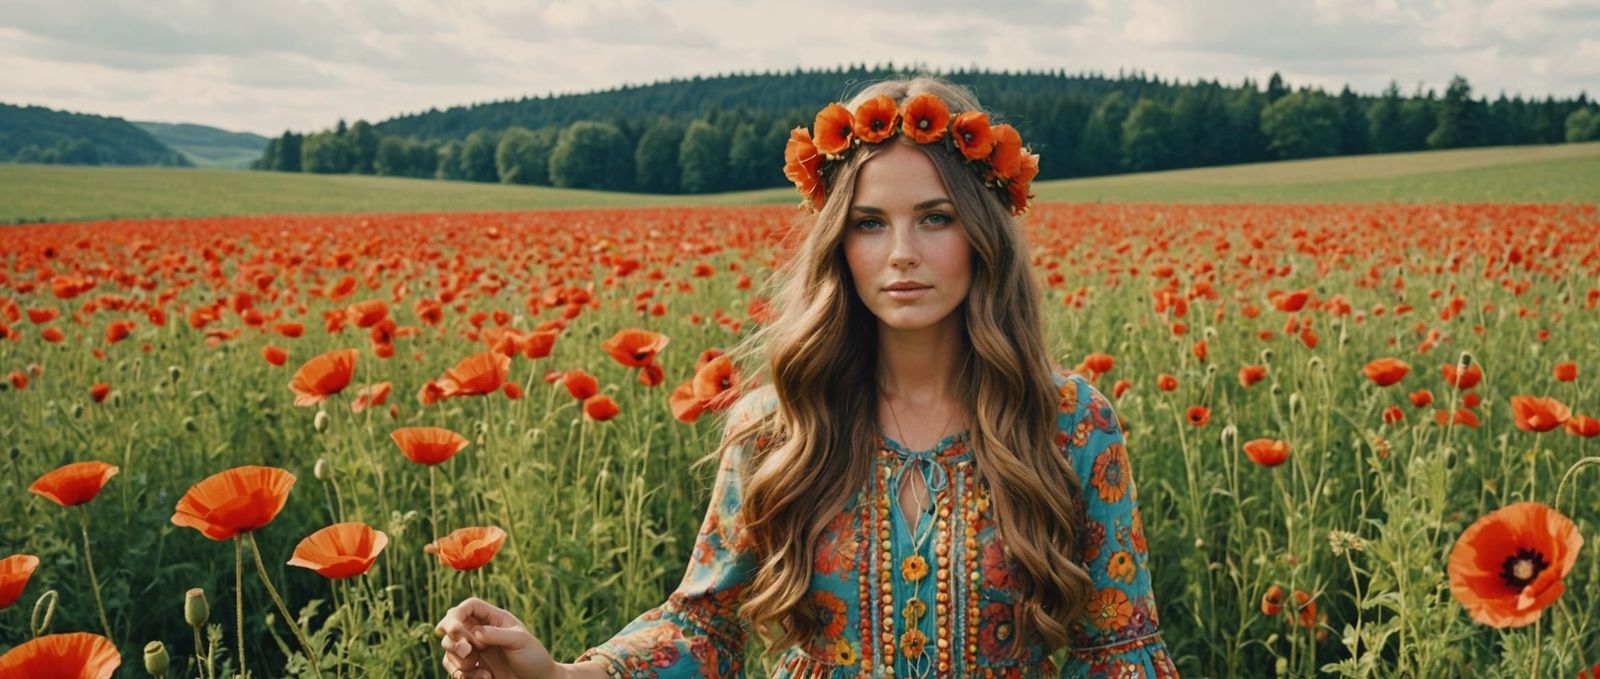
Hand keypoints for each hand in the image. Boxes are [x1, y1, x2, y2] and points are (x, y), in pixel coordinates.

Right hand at [435, 597, 556, 678]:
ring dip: (458, 661)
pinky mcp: (472, 668)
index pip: (468, 607)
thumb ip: (496, 634)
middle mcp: (480, 633)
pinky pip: (454, 669)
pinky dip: (463, 675)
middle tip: (469, 652)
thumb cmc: (534, 657)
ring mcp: (475, 651)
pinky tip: (485, 677)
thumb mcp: (519, 641)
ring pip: (449, 650)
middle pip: (452, 628)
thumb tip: (474, 632)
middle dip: (454, 641)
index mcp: (494, 619)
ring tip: (478, 669)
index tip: (455, 629)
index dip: (457, 614)